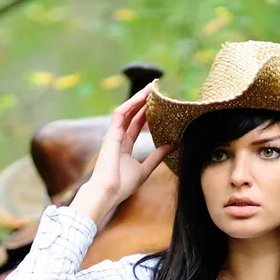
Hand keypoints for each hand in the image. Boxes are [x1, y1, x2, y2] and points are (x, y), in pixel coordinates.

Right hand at [71, 82, 173, 224]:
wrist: (108, 193)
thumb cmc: (122, 186)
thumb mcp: (145, 169)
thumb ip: (157, 156)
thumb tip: (172, 145)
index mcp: (124, 147)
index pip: (137, 125)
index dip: (147, 114)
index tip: (159, 105)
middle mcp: (118, 138)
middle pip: (132, 115)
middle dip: (143, 102)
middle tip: (156, 89)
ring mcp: (113, 135)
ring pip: (126, 111)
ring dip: (138, 99)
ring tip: (151, 87)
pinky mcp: (110, 134)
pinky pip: (120, 114)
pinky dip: (130, 104)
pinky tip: (141, 96)